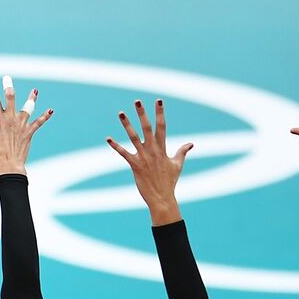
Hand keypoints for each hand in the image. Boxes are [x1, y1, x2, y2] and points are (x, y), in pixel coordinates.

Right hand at [0, 76, 53, 175]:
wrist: (8, 166)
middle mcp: (10, 119)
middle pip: (11, 98)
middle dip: (8, 87)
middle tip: (7, 78)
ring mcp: (21, 125)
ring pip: (27, 108)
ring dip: (31, 99)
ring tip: (35, 91)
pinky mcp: (29, 132)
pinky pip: (38, 122)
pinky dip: (44, 116)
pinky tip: (50, 110)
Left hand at [106, 100, 193, 225]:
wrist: (162, 198)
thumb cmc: (169, 182)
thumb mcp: (177, 165)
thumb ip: (182, 152)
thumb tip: (191, 143)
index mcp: (163, 148)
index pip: (162, 126)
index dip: (160, 113)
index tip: (158, 101)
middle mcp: (153, 150)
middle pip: (147, 128)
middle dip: (142, 113)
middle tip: (137, 101)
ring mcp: (143, 157)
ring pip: (133, 137)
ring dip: (127, 124)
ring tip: (121, 113)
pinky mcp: (135, 165)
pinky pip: (123, 153)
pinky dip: (115, 146)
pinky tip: (108, 138)